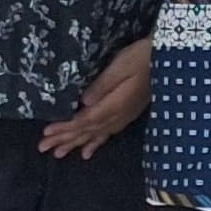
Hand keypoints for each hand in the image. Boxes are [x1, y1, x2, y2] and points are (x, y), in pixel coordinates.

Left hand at [41, 39, 151, 159]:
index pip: (84, 120)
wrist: (167, 59)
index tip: (47, 133)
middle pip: (87, 131)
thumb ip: (103, 85)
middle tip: (43, 148)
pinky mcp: (127, 115)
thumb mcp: (121, 66)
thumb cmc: (142, 57)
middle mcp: (118, 116)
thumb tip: (83, 103)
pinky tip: (86, 153)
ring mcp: (123, 117)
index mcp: (114, 105)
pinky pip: (108, 134)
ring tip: (58, 154)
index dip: (65, 128)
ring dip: (76, 144)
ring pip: (95, 135)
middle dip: (65, 139)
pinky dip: (95, 143)